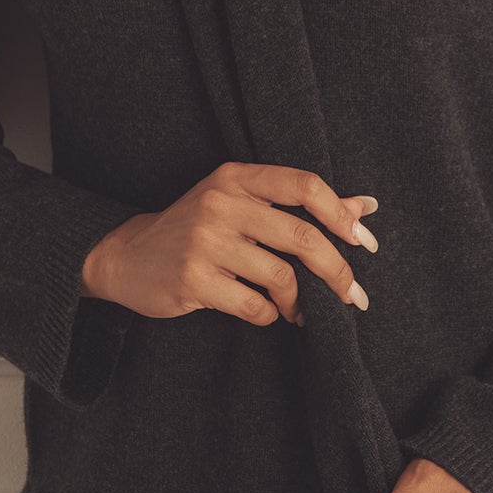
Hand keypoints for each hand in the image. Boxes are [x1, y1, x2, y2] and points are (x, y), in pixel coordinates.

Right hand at [80, 161, 378, 329]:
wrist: (127, 256)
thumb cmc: (196, 228)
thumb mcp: (242, 203)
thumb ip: (301, 204)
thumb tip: (365, 205)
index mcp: (236, 177)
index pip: (304, 185)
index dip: (341, 214)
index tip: (363, 242)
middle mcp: (220, 203)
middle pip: (302, 236)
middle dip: (338, 271)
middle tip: (354, 294)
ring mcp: (204, 242)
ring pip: (281, 276)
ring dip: (301, 302)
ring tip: (300, 309)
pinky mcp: (193, 280)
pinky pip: (254, 306)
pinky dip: (271, 315)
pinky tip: (269, 313)